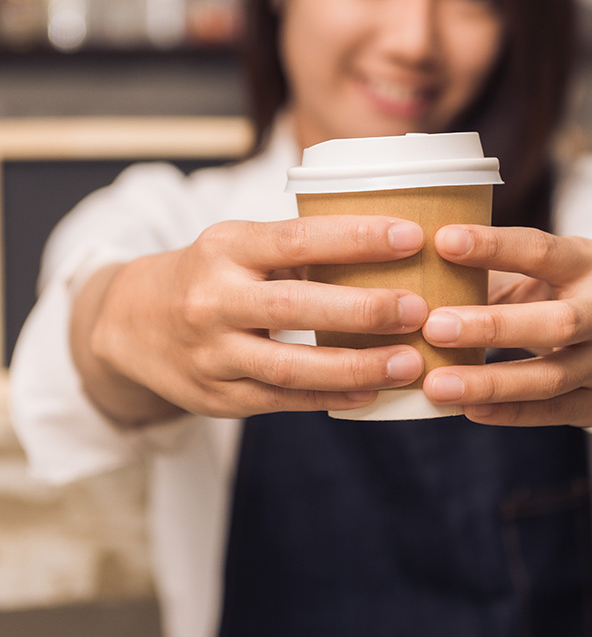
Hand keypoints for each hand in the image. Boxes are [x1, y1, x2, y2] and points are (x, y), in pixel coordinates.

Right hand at [74, 216, 428, 424]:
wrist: (129, 322)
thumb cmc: (207, 275)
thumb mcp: (237, 246)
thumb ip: (295, 250)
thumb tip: (384, 250)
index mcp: (226, 248)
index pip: (297, 238)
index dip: (356, 237)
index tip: (410, 236)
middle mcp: (213, 299)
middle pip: (295, 306)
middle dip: (363, 309)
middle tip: (418, 310)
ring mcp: (211, 353)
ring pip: (289, 366)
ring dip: (355, 367)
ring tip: (408, 364)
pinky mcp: (216, 395)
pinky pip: (280, 400)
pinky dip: (330, 398)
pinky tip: (372, 393)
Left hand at [421, 225, 591, 426]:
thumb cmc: (565, 295)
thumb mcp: (544, 271)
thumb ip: (493, 272)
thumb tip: (421, 276)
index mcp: (588, 263)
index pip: (540, 251)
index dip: (493, 246)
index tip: (443, 242)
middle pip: (556, 323)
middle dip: (492, 326)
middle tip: (434, 327)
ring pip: (550, 377)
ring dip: (490, 382)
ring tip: (436, 384)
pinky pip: (551, 412)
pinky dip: (508, 412)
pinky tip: (466, 409)